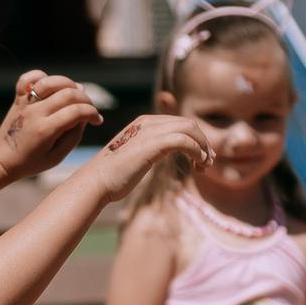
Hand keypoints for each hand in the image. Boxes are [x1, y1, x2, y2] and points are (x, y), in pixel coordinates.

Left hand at [0, 70, 101, 179]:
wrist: (3, 160)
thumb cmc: (32, 162)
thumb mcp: (57, 157)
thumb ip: (73, 137)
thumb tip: (83, 116)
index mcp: (45, 130)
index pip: (76, 112)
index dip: (92, 113)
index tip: (97, 120)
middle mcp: (35, 113)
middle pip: (67, 93)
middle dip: (86, 99)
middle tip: (89, 108)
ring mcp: (25, 103)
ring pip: (50, 81)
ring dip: (68, 83)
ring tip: (74, 93)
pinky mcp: (18, 99)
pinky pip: (27, 78)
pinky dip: (41, 76)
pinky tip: (51, 86)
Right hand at [82, 115, 211, 202]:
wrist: (97, 182)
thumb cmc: (114, 175)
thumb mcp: (136, 157)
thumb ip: (151, 150)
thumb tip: (163, 154)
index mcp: (144, 123)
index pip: (179, 123)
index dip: (196, 139)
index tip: (203, 158)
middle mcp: (148, 122)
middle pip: (188, 123)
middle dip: (203, 142)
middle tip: (208, 163)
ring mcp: (149, 131)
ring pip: (189, 128)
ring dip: (202, 146)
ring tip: (205, 165)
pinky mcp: (152, 144)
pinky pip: (183, 140)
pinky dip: (196, 150)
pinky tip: (198, 164)